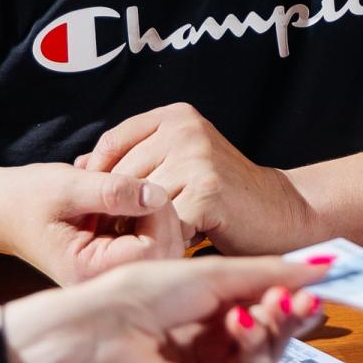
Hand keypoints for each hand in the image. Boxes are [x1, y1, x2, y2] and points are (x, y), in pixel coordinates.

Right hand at [0, 162, 188, 284]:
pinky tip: (120, 198)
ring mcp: (110, 273)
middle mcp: (104, 281)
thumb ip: (114, 191)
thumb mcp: (68, 187)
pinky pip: (149, 238)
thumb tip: (158, 195)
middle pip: (166, 252)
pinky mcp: (114, 259)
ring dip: (153, 212)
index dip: (160, 214)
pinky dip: (144, 214)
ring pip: (162, 245)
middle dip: (162, 214)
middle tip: (139, 186)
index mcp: (90, 271)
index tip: (144, 187)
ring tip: (124, 191)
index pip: (153, 250)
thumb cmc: (26, 198)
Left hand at [0, 256, 329, 362]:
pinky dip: (254, 343)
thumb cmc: (136, 295)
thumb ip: (268, 271)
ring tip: (278, 305)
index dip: (295, 283)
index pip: (267, 290)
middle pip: (274, 321)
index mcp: (211, 295)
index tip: (323, 274)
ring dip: (279, 323)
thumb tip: (316, 265)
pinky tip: (242, 322)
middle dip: (295, 307)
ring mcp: (213, 358)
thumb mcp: (211, 271)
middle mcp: (214, 327)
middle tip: (310, 296)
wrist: (98, 336)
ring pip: (268, 345)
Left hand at [79, 103, 319, 254]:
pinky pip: (163, 224)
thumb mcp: (178, 164)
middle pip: (121, 178)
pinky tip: (182, 246)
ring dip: (143, 229)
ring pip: (139, 204)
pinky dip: (167, 241)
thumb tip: (79, 166)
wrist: (283, 212)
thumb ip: (135, 160)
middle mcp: (184, 129)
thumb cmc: (223, 195)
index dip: (103, 182)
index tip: (109, 210)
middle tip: (136, 234)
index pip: (110, 146)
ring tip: (161, 239)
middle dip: (121, 211)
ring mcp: (197, 157)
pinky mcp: (207, 190)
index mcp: (174, 116)